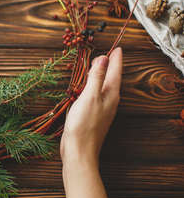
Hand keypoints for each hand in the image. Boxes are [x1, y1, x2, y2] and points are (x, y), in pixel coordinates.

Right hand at [60, 47, 122, 165]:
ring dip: (102, 75)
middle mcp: (109, 100)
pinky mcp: (93, 114)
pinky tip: (87, 86)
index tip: (117, 48)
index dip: (116, 59)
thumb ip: (96, 77)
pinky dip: (93, 85)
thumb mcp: (89, 96)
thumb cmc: (84, 124)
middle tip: (107, 53)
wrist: (79, 150)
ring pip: (104, 86)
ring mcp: (102, 108)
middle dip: (110, 65)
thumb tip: (103, 58)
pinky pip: (96, 94)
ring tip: (98, 65)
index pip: (115, 71)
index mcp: (111, 94)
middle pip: (112, 78)